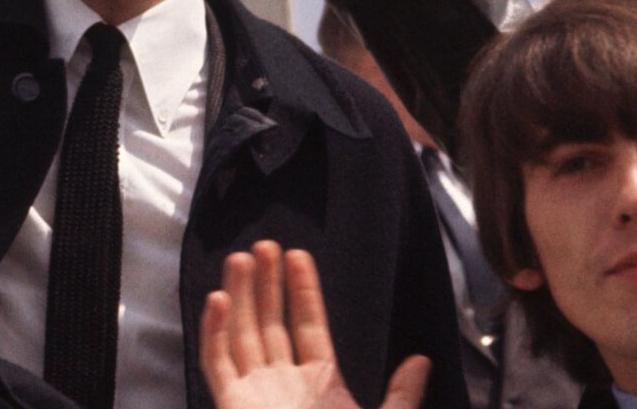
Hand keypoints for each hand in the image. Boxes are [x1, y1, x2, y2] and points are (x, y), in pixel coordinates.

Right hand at [201, 240, 429, 408]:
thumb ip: (401, 395)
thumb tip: (421, 360)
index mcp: (318, 385)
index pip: (307, 326)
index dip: (302, 290)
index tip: (298, 255)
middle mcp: (282, 384)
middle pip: (270, 322)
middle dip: (267, 283)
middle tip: (264, 244)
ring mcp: (254, 395)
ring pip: (242, 335)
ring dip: (241, 296)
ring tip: (242, 257)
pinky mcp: (231, 405)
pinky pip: (217, 365)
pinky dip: (215, 333)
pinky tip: (219, 300)